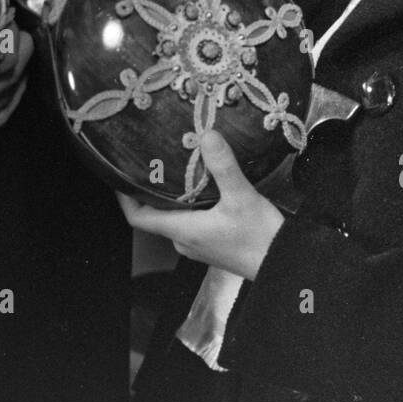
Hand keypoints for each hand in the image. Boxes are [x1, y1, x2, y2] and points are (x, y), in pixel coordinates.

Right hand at [0, 0, 33, 159]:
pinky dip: (3, 102)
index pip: (1, 61)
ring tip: (10, 53)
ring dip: (14, 78)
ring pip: (5, 107)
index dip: (12, 37)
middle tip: (13, 32)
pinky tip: (0, 86)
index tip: (8, 17)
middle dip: (18, 54)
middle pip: (8, 84)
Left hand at [116, 131, 283, 279]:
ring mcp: (197, 245)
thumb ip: (223, 167)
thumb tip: (206, 135)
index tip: (119, 176)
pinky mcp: (211, 244)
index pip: (138, 218)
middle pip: (154, 215)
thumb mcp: (242, 198)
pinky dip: (186, 204)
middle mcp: (184, 240)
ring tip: (171, 168)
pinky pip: (189, 222)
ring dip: (168, 197)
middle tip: (147, 163)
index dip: (124, 198)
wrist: (284, 266)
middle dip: (147, 191)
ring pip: (172, 218)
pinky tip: (199, 186)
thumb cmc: (260, 238)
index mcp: (182, 231)